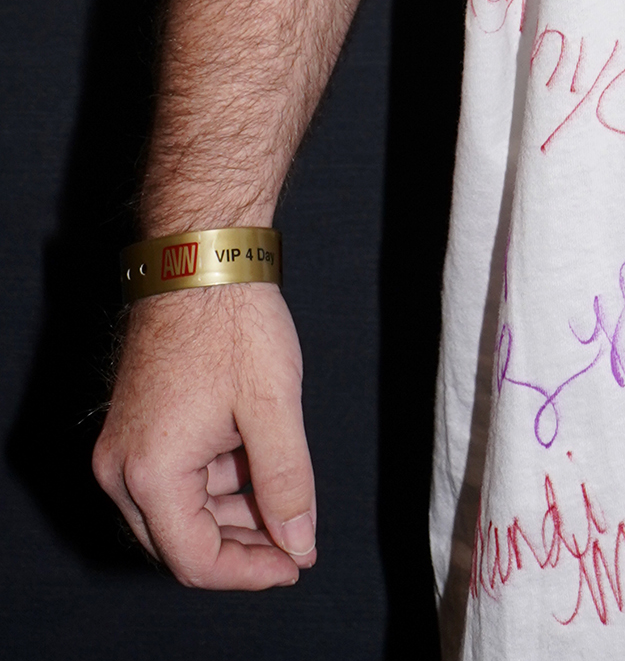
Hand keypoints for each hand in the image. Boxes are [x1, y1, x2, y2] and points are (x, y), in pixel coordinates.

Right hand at [92, 281, 317, 587]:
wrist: (201, 255)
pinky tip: (258, 462)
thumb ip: (287, 484)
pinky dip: (217, 481)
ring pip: (179, 511)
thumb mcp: (273, 406)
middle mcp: (122, 468)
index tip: (295, 562)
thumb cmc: (234, 321)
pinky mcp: (137, 426)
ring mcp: (125, 446)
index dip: (250, 571)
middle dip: (243, 545)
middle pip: (181, 542)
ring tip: (285, 494)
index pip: (195, 561)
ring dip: (232, 513)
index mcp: (149, 472)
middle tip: (297, 537)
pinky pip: (174, 478)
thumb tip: (299, 544)